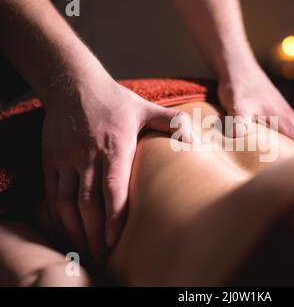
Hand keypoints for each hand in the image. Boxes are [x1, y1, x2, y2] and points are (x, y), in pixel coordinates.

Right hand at [41, 76, 193, 260]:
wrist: (73, 85)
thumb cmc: (115, 100)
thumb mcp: (146, 107)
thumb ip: (173, 122)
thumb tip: (197, 139)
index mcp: (114, 146)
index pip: (112, 187)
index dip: (114, 215)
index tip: (116, 238)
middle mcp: (88, 155)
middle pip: (88, 202)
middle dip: (95, 231)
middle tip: (103, 252)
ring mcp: (67, 159)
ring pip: (66, 201)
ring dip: (75, 228)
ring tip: (86, 247)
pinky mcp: (52, 159)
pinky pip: (51, 192)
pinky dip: (57, 214)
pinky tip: (66, 228)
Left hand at [217, 66, 293, 147]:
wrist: (236, 67)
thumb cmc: (240, 85)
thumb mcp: (239, 106)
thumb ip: (240, 123)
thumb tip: (240, 140)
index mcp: (288, 124)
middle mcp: (289, 125)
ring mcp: (281, 123)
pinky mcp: (271, 122)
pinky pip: (282, 142)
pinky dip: (282, 153)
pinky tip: (272, 164)